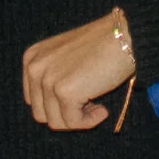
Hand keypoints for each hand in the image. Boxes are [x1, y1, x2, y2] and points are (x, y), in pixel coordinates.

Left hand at [21, 9, 135, 129]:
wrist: (126, 36)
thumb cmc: (103, 45)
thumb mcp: (66, 56)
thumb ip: (53, 77)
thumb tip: (56, 109)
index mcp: (32, 58)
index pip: (33, 99)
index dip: (57, 105)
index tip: (79, 99)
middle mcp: (35, 69)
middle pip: (41, 113)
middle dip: (66, 114)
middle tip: (89, 104)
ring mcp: (48, 81)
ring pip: (55, 122)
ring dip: (78, 119)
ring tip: (98, 106)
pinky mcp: (66, 93)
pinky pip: (74, 122)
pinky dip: (90, 121)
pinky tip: (103, 110)